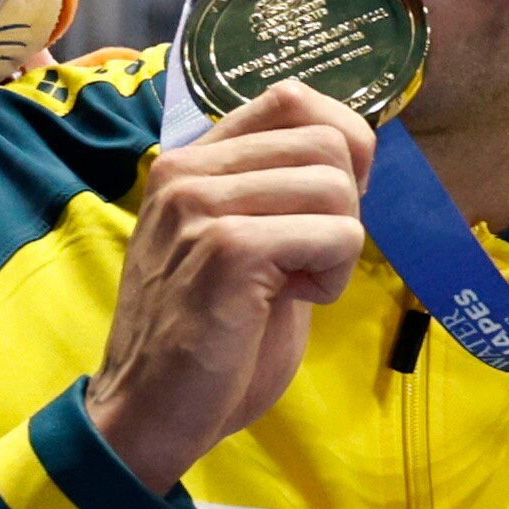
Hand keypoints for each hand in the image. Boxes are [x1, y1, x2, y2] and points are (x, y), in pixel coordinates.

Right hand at [86, 78, 372, 492]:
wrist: (152, 410)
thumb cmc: (212, 334)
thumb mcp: (245, 242)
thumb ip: (281, 189)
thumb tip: (356, 147)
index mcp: (192, 160)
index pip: (292, 98)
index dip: (342, 148)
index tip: (327, 208)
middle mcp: (188, 169)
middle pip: (328, 140)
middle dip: (345, 207)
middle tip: (307, 259)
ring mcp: (201, 205)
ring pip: (337, 186)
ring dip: (339, 246)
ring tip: (294, 285)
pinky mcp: (228, 249)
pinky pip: (338, 234)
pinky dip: (333, 276)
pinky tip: (292, 302)